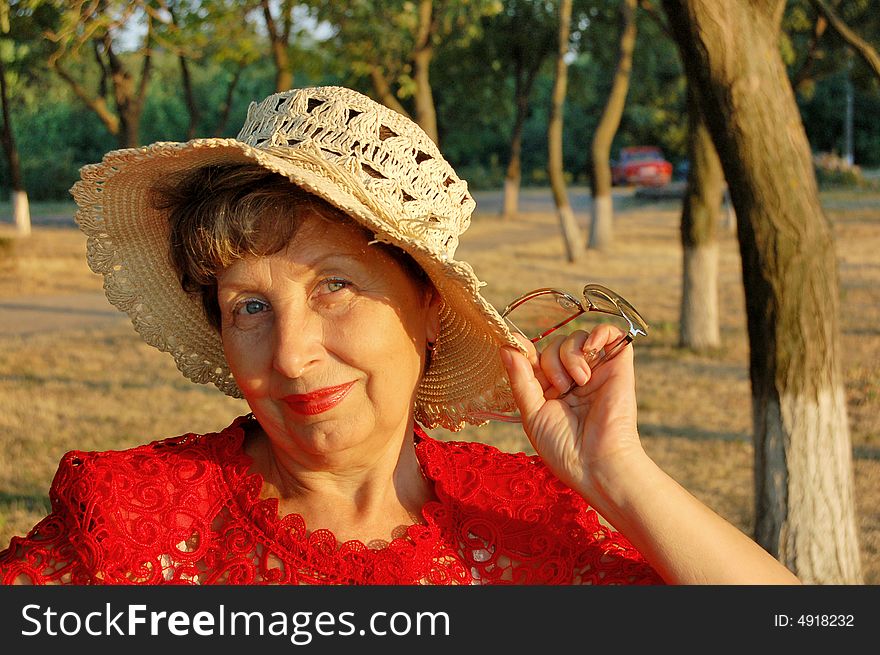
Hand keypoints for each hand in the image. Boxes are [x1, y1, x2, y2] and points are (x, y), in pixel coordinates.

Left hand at [499, 324, 645, 500]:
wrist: (596, 463)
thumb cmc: (563, 447)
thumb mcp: (531, 412)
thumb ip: (520, 378)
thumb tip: (506, 347)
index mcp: (552, 390)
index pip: (536, 357)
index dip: (527, 352)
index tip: (517, 349)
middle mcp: (574, 378)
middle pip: (553, 345)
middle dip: (550, 362)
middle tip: (559, 388)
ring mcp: (596, 371)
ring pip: (576, 337)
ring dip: (569, 354)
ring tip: (577, 382)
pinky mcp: (619, 366)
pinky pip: (611, 333)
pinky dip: (599, 332)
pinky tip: (591, 349)